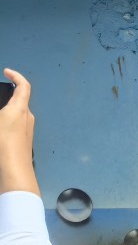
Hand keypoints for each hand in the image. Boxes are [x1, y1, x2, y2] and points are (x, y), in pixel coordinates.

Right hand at [0, 69, 37, 194]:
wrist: (14, 172)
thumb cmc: (2, 145)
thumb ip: (0, 109)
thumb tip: (3, 114)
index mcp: (19, 109)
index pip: (24, 86)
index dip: (16, 76)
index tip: (7, 72)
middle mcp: (27, 118)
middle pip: (18, 101)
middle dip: (5, 97)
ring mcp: (27, 131)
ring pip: (15, 115)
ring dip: (4, 112)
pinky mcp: (24, 142)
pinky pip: (14, 127)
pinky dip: (5, 123)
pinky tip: (0, 130)